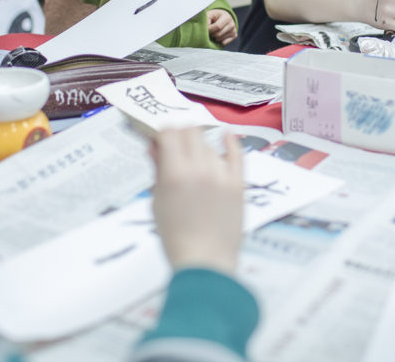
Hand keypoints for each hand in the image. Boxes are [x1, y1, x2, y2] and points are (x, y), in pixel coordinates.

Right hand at [150, 128, 243, 273]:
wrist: (205, 262)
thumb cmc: (176, 237)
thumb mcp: (158, 202)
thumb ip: (158, 171)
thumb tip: (155, 147)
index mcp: (174, 173)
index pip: (169, 133)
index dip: (162, 134)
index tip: (160, 141)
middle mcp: (199, 168)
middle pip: (190, 131)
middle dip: (180, 135)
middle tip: (176, 147)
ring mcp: (221, 175)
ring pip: (209, 144)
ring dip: (199, 147)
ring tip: (194, 162)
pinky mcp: (238, 184)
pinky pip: (237, 154)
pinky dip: (231, 142)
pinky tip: (226, 136)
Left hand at [207, 9, 236, 45]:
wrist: (222, 16)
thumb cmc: (214, 17)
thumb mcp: (209, 15)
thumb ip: (206, 21)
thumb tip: (206, 30)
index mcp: (227, 17)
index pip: (217, 27)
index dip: (210, 29)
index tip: (206, 29)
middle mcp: (232, 24)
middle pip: (218, 34)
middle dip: (211, 34)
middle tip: (209, 31)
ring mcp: (234, 30)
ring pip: (220, 39)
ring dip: (214, 38)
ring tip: (213, 32)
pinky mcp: (234, 36)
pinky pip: (224, 43)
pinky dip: (219, 41)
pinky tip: (218, 36)